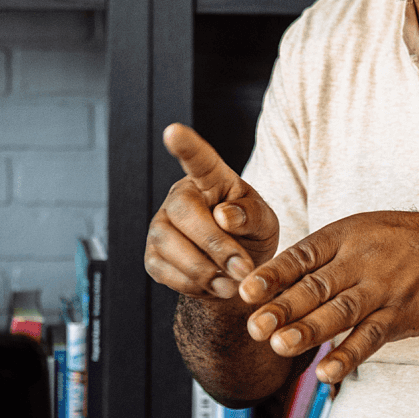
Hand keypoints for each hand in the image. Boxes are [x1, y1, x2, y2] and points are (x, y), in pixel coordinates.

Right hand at [145, 124, 279, 301]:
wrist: (236, 274)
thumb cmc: (250, 236)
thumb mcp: (265, 223)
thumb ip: (251, 216)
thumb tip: (224, 215)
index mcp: (210, 181)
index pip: (198, 161)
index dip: (186, 146)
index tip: (173, 131)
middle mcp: (180, 198)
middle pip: (184, 212)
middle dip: (215, 245)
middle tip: (244, 270)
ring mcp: (161, 227)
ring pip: (171, 245)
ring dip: (206, 271)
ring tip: (234, 285)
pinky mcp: (154, 257)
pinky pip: (166, 273)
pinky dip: (194, 285)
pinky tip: (215, 286)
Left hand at [238, 212, 418, 382]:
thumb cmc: (405, 242)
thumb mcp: (363, 233)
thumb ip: (324, 257)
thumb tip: (275, 282)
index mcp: (345, 237)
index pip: (301, 256)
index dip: (272, 275)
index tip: (244, 291)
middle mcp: (361, 261)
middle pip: (316, 286)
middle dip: (282, 307)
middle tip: (253, 326)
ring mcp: (383, 289)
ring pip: (341, 312)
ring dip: (308, 331)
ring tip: (279, 346)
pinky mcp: (401, 316)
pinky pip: (372, 338)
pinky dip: (348, 356)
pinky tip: (325, 373)